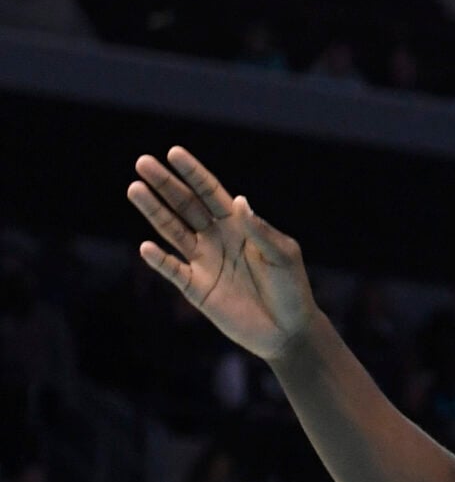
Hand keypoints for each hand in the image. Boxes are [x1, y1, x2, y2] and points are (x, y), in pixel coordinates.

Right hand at [126, 147, 318, 360]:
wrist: (288, 329)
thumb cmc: (291, 288)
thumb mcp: (283, 255)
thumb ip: (261, 230)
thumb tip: (239, 201)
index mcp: (239, 226)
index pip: (211, 193)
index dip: (193, 173)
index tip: (173, 153)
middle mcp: (217, 239)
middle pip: (185, 206)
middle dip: (165, 184)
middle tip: (142, 162)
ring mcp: (204, 262)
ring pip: (172, 231)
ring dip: (154, 211)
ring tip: (135, 189)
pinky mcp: (196, 288)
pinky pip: (173, 271)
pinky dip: (160, 260)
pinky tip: (148, 247)